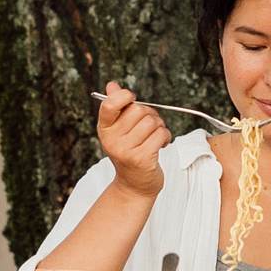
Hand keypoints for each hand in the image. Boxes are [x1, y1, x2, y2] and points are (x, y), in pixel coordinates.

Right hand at [93, 83, 170, 198]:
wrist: (134, 185)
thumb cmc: (129, 153)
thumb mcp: (119, 130)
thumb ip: (117, 107)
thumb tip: (112, 85)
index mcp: (104, 129)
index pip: (110, 104)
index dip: (124, 96)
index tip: (132, 99)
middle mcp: (112, 140)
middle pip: (138, 110)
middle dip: (150, 114)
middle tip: (150, 126)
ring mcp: (126, 150)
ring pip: (152, 122)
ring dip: (160, 127)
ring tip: (155, 137)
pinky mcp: (142, 159)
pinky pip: (161, 135)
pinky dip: (165, 137)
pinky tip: (161, 145)